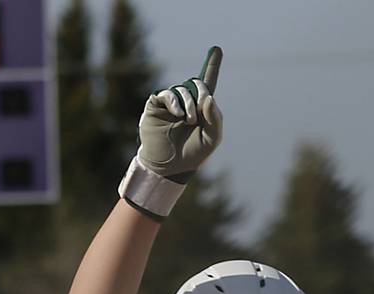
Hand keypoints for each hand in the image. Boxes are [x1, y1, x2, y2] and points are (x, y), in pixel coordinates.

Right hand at [138, 46, 222, 180]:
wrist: (170, 166)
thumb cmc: (193, 153)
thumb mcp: (212, 140)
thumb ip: (215, 120)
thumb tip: (209, 98)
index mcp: (202, 108)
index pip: (208, 83)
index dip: (212, 65)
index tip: (217, 49)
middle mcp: (186, 101)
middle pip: (196, 83)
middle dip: (201, 93)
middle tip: (200, 112)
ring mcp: (170, 102)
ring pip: (182, 89)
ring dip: (188, 103)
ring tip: (188, 120)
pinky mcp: (155, 105)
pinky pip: (166, 94)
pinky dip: (174, 102)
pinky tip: (178, 115)